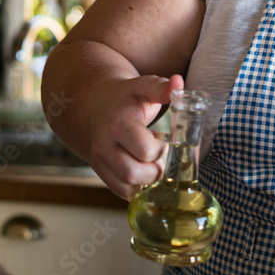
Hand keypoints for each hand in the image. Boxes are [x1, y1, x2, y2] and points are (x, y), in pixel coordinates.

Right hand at [87, 74, 182, 199]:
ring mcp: (100, 159)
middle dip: (154, 169)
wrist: (96, 104)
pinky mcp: (99, 170)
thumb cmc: (126, 97)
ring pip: (126, 187)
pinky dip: (137, 186)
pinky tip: (142, 169)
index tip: (163, 138)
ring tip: (149, 161)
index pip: (144, 150)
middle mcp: (105, 144)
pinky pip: (120, 191)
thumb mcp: (143, 87)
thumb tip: (179, 82)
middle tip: (159, 155)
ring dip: (146, 179)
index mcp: (119, 124)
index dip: (160, 149)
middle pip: (133, 173)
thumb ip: (161, 87)